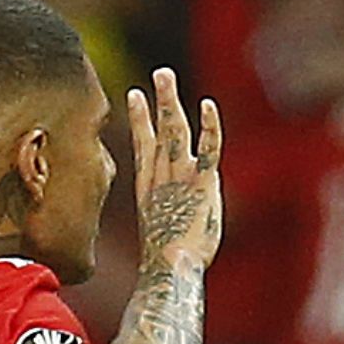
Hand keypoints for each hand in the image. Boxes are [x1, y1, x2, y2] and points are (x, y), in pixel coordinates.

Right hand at [129, 68, 223, 271]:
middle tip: (160, 74)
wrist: (170, 269)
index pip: (144, 146)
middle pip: (159, 132)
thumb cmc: (169, 264)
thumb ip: (166, 221)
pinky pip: (207, 149)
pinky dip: (209, 127)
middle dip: (159, 101)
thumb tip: (164, 226)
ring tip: (165, 75)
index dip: (140, 120)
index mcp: (150, 189)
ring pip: (175, 132)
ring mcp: (180, 178)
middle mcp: (162, 178)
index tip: (134, 96)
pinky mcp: (201, 183)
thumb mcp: (163, 236)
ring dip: (170, 102)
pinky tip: (208, 106)